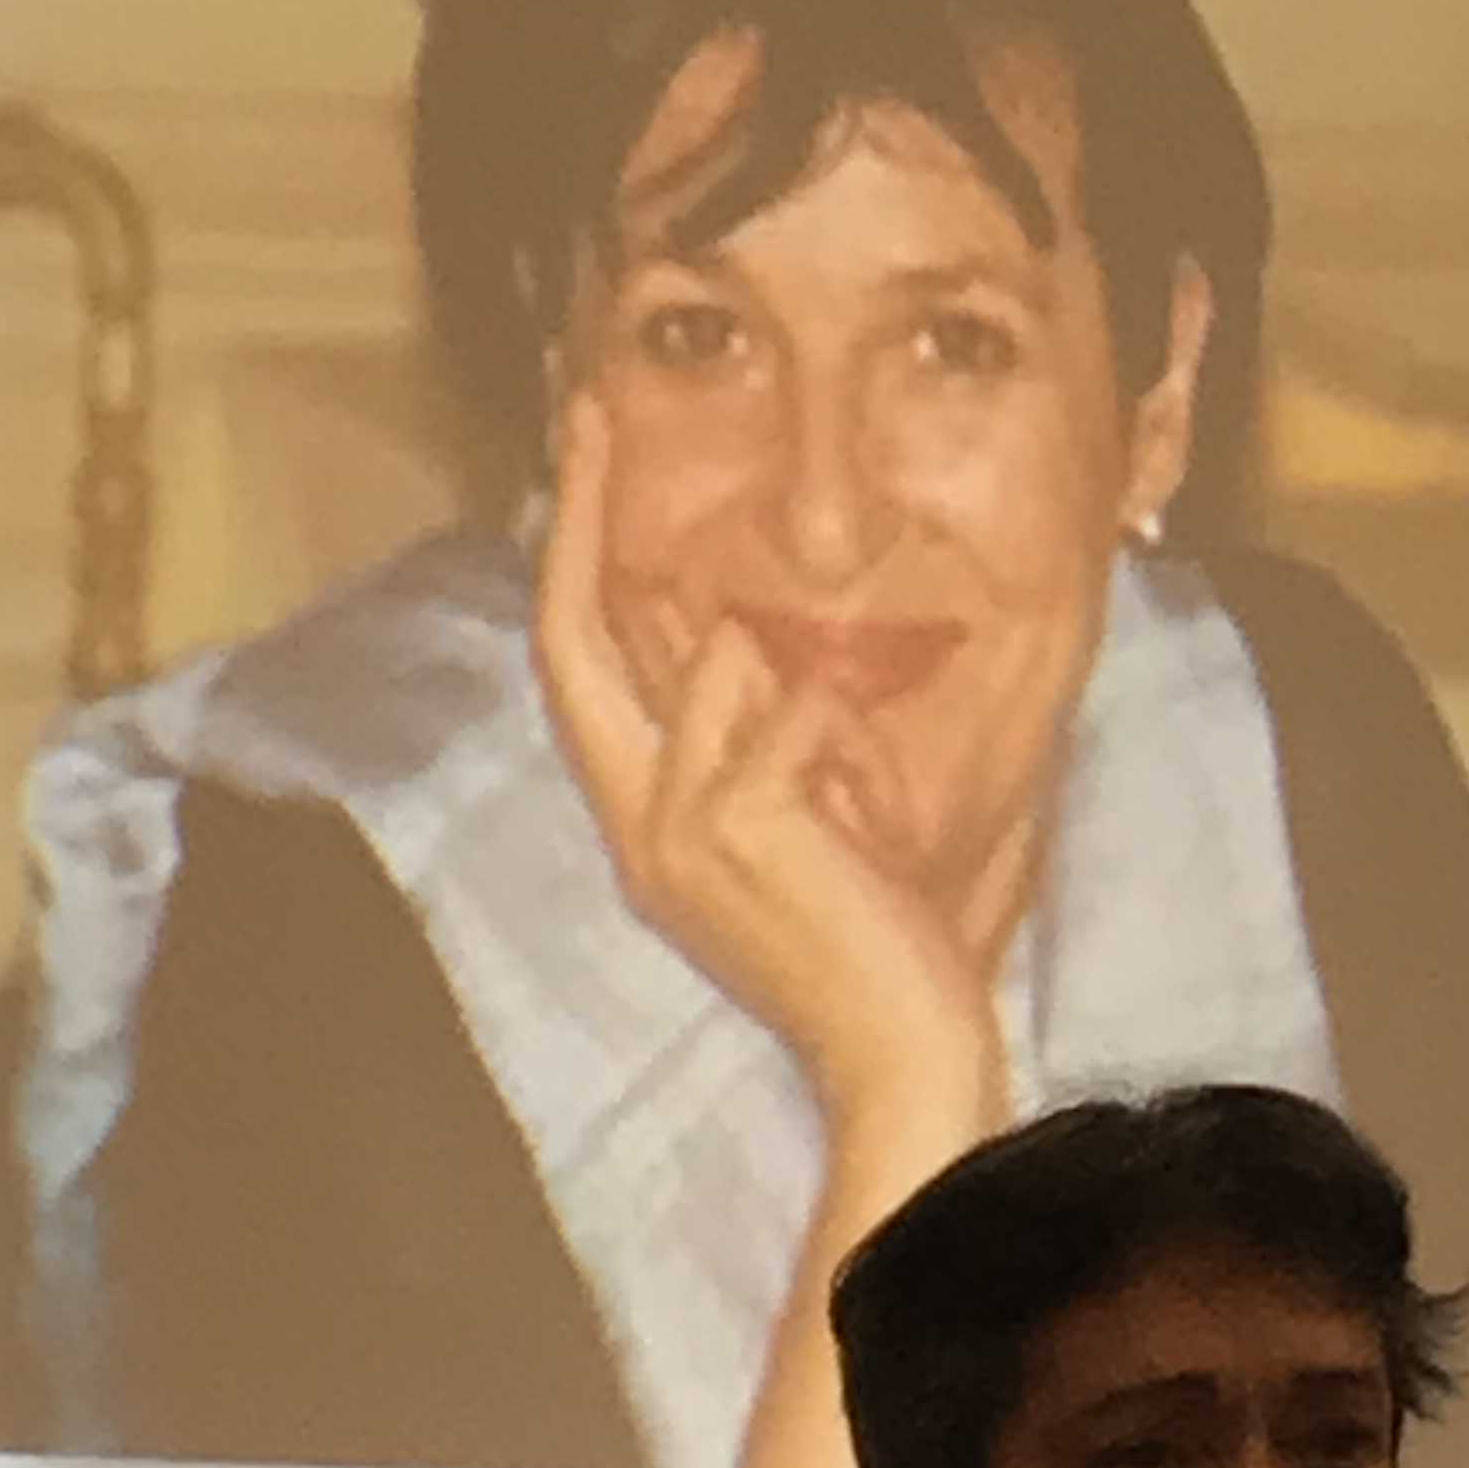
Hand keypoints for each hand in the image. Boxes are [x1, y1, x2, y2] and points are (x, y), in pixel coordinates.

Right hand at [533, 397, 1000, 1131]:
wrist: (901, 1052)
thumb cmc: (869, 944)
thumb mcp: (792, 827)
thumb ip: (753, 741)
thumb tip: (742, 638)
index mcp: (644, 828)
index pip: (576, 670)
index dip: (567, 559)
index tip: (578, 457)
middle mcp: (638, 826)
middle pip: (573, 639)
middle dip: (577, 516)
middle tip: (587, 415)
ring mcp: (676, 826)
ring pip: (720, 662)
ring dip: (809, 698)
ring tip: (858, 805)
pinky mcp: (734, 822)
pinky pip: (794, 710)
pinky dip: (846, 738)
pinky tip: (872, 824)